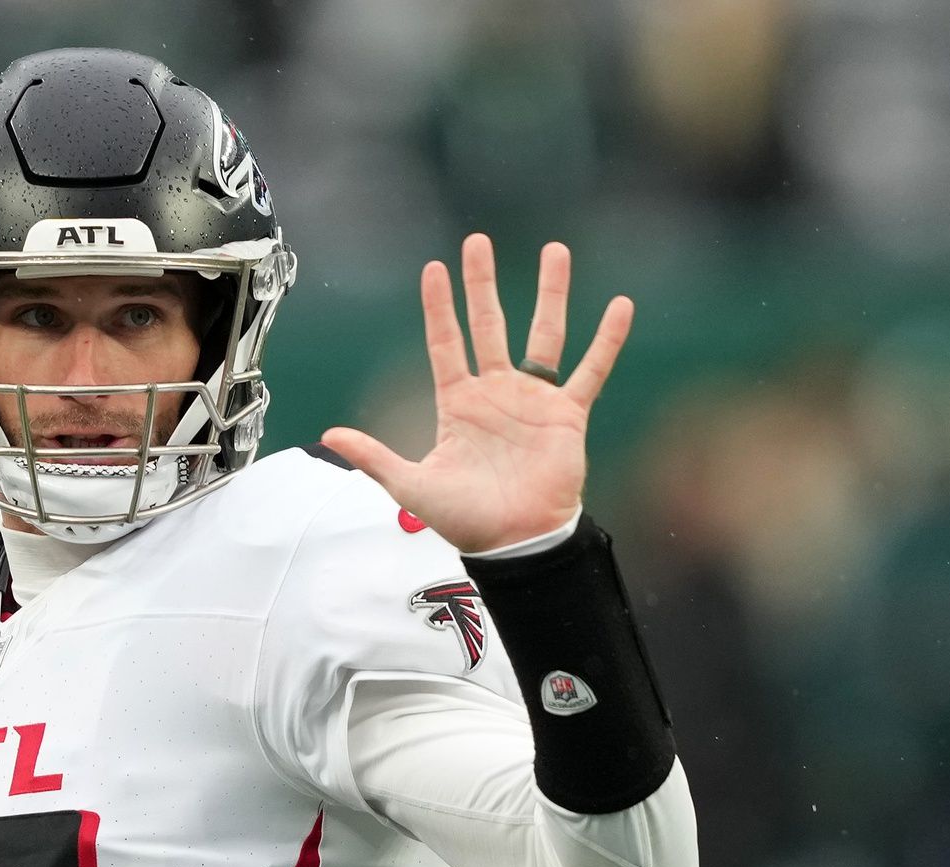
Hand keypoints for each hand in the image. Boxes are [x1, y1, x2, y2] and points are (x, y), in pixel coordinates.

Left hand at [321, 234, 632, 553]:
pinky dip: (607, 340)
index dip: (440, 308)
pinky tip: (621, 306)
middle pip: (489, 324)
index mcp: (458, 403)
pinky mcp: (567, 415)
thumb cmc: (464, 517)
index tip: (433, 269)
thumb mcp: (410, 484)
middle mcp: (495, 392)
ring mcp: (533, 400)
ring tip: (554, 252)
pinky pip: (591, 370)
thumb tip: (329, 435)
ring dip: (550, 294)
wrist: (513, 542)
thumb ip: (374, 455)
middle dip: (483, 284)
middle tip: (478, 242)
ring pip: (544, 334)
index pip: (446, 343)